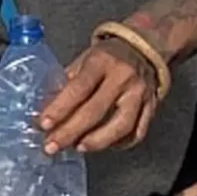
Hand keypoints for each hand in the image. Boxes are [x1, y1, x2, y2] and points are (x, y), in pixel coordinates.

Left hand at [39, 38, 159, 154]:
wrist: (143, 48)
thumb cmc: (107, 56)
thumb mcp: (84, 59)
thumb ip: (68, 82)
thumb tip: (47, 110)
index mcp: (102, 61)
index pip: (78, 88)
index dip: (60, 108)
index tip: (44, 124)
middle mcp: (123, 77)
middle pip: (96, 111)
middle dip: (70, 132)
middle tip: (52, 146)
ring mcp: (140, 93)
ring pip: (121, 126)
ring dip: (97, 141)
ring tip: (78, 147)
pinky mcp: (152, 106)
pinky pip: (137, 132)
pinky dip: (119, 143)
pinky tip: (103, 146)